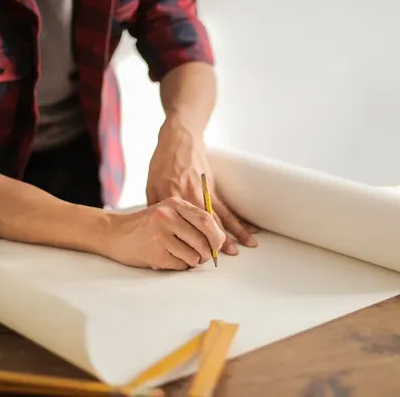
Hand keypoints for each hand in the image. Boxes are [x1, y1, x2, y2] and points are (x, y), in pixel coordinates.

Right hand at [105, 197, 225, 269]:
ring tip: (182, 256)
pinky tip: (169, 259)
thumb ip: (191, 220)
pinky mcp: (155, 252)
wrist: (114, 233)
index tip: (218, 245)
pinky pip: (180, 265)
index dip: (217, 236)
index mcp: (175, 204)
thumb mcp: (168, 213)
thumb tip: (220, 240)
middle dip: (208, 252)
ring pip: (193, 255)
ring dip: (193, 261)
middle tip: (204, 256)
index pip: (207, 220)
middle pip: (203, 239)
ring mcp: (160, 234)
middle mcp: (167, 216)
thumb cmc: (147, 225)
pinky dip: (180, 266)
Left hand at [146, 121, 257, 254]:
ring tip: (240, 249)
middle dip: (211, 242)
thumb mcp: (151, 184)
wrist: (179, 139)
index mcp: (171, 197)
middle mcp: (189, 196)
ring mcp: (203, 192)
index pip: (180, 225)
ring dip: (231, 234)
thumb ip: (154, 207)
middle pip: (202, 224)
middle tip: (218, 259)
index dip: (186, 241)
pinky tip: (249, 230)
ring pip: (218, 218)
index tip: (191, 256)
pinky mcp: (212, 188)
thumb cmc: (162, 162)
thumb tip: (155, 229)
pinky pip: (227, 208)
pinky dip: (238, 220)